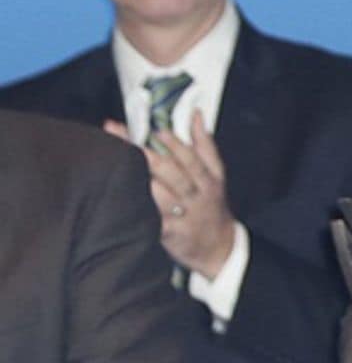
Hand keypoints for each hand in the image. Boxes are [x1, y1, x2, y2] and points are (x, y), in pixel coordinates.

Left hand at [106, 111, 237, 277]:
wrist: (221, 249)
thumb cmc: (211, 205)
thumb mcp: (217, 176)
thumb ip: (205, 145)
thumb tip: (196, 114)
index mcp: (210, 180)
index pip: (194, 159)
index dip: (176, 144)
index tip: (158, 130)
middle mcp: (199, 197)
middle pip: (177, 176)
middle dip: (152, 159)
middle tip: (129, 143)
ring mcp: (187, 217)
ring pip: (164, 199)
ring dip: (143, 184)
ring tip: (120, 168)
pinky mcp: (174, 235)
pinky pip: (156, 224)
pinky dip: (141, 215)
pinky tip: (124, 204)